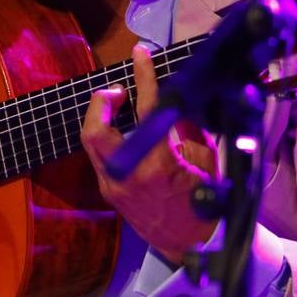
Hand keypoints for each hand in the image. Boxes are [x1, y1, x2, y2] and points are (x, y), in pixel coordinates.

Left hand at [79, 45, 219, 264]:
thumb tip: (173, 92)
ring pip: (90, 141)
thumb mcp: (204, 157)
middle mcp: (128, 174)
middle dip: (101, 102)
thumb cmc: (207, 198)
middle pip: (94, 129)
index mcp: (157, 163)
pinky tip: (121, 130)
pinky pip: (99, 156)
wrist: (195, 244)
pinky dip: (107, 137)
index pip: (146, 109)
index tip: (140, 52)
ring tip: (118, 105)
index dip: (144, 76)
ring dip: (101, 117)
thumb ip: (185, 123)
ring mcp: (113, 185)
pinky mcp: (109, 192)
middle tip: (118, 90)